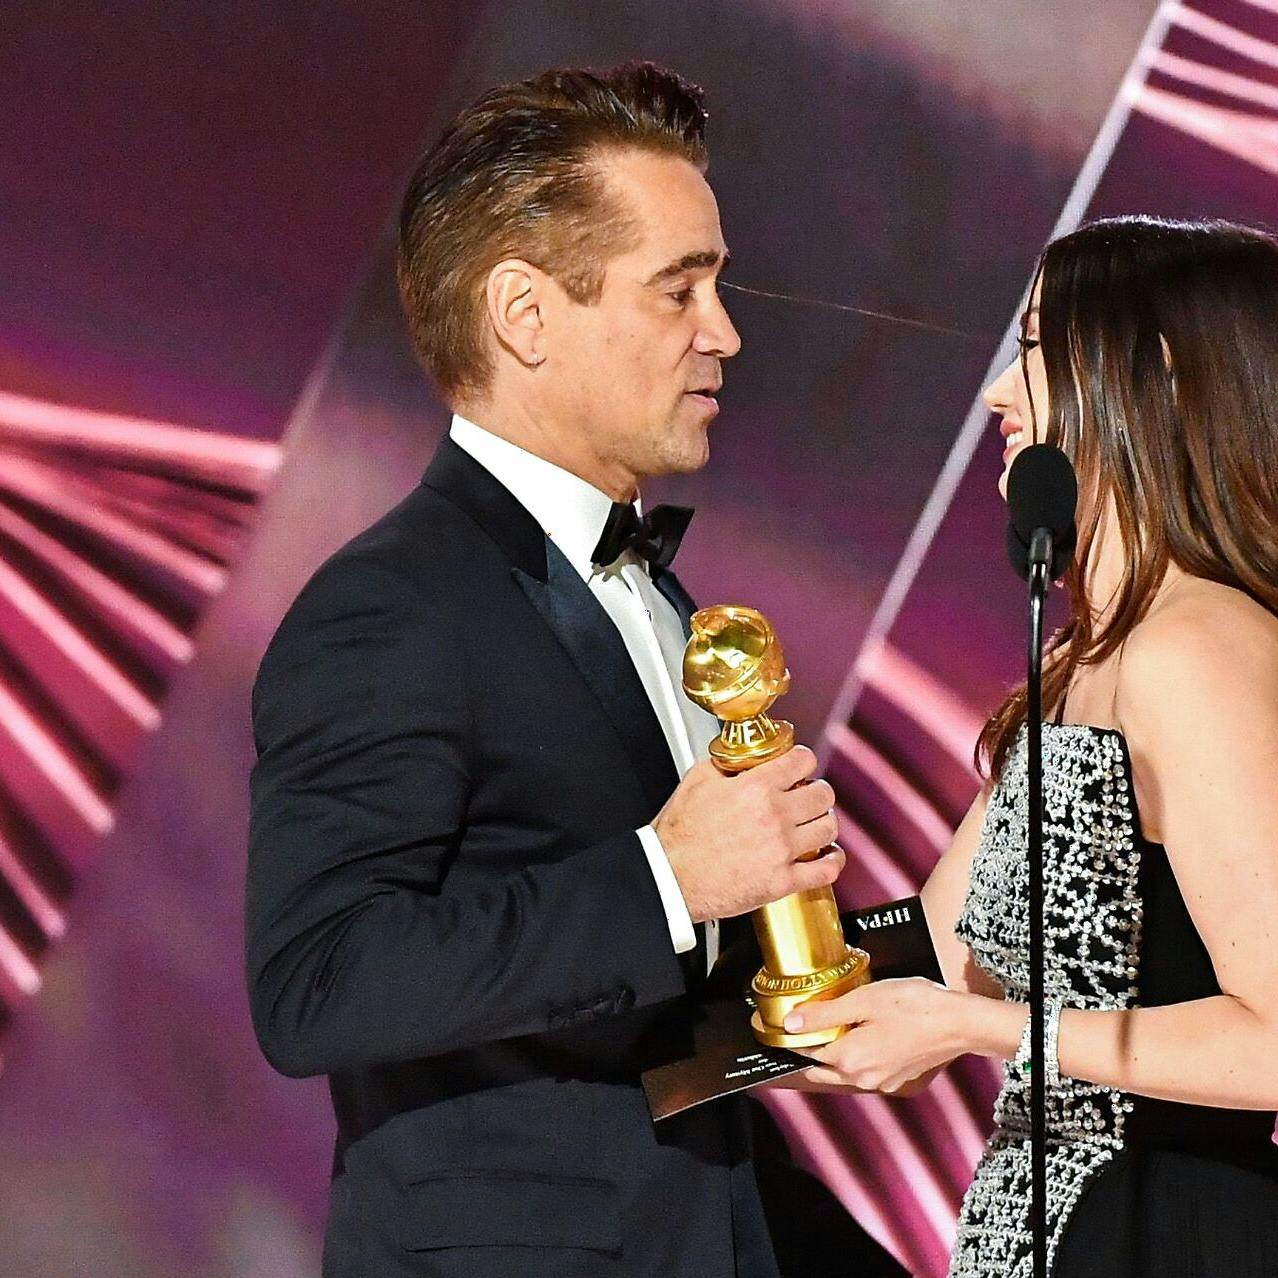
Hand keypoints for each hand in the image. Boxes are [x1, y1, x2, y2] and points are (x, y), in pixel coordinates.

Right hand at [653, 746, 842, 922]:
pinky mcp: (782, 881)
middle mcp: (774, 816)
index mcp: (755, 787)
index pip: (803, 760)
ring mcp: (781, 850)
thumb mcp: (695, 781)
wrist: (669, 878)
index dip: (803, 760)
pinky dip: (833, 860)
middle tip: (807, 795)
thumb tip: (742, 758)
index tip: (800, 766)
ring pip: (829, 827)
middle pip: (823, 793)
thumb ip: (725, 764)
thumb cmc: (678, 836)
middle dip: (816, 790)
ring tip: (814, 824)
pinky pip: (827, 870)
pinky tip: (827, 855)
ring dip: (824, 822)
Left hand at [784, 978, 974, 1093]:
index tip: (790, 1022)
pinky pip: (866, 1070)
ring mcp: (882, 1081)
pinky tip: (865, 1033)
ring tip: (838, 1024)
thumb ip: (824, 1014)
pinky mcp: (897, 1078)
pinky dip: (858, 1056)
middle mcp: (863, 1078)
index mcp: (849, 1060)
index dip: (796, 1036)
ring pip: (844, 1071)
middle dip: (812, 1051)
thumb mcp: (863, 1000)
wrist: (960, 1023)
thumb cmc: (914, 1007)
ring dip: (836, 1053)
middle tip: (809, 1025)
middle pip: (822, 1069)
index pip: (807, 1053)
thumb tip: (791, 1024)